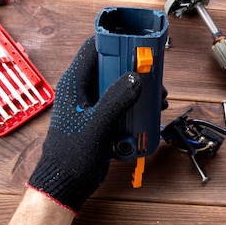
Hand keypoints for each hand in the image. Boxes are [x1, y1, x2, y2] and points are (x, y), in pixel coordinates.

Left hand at [27, 37, 141, 214]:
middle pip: (112, 66)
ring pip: (119, 85)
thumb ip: (116, 99)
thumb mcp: (98, 125)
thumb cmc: (72, 155)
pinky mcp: (101, 117)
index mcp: (74, 83)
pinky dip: (136, 105)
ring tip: (158, 98)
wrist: (67, 182)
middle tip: (154, 78)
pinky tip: (150, 113)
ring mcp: (93, 104)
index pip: (94, 49)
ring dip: (139, 89)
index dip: (116, 42)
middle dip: (135, 70)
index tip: (137, 45)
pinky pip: (121, 103)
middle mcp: (83, 89)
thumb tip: (135, 78)